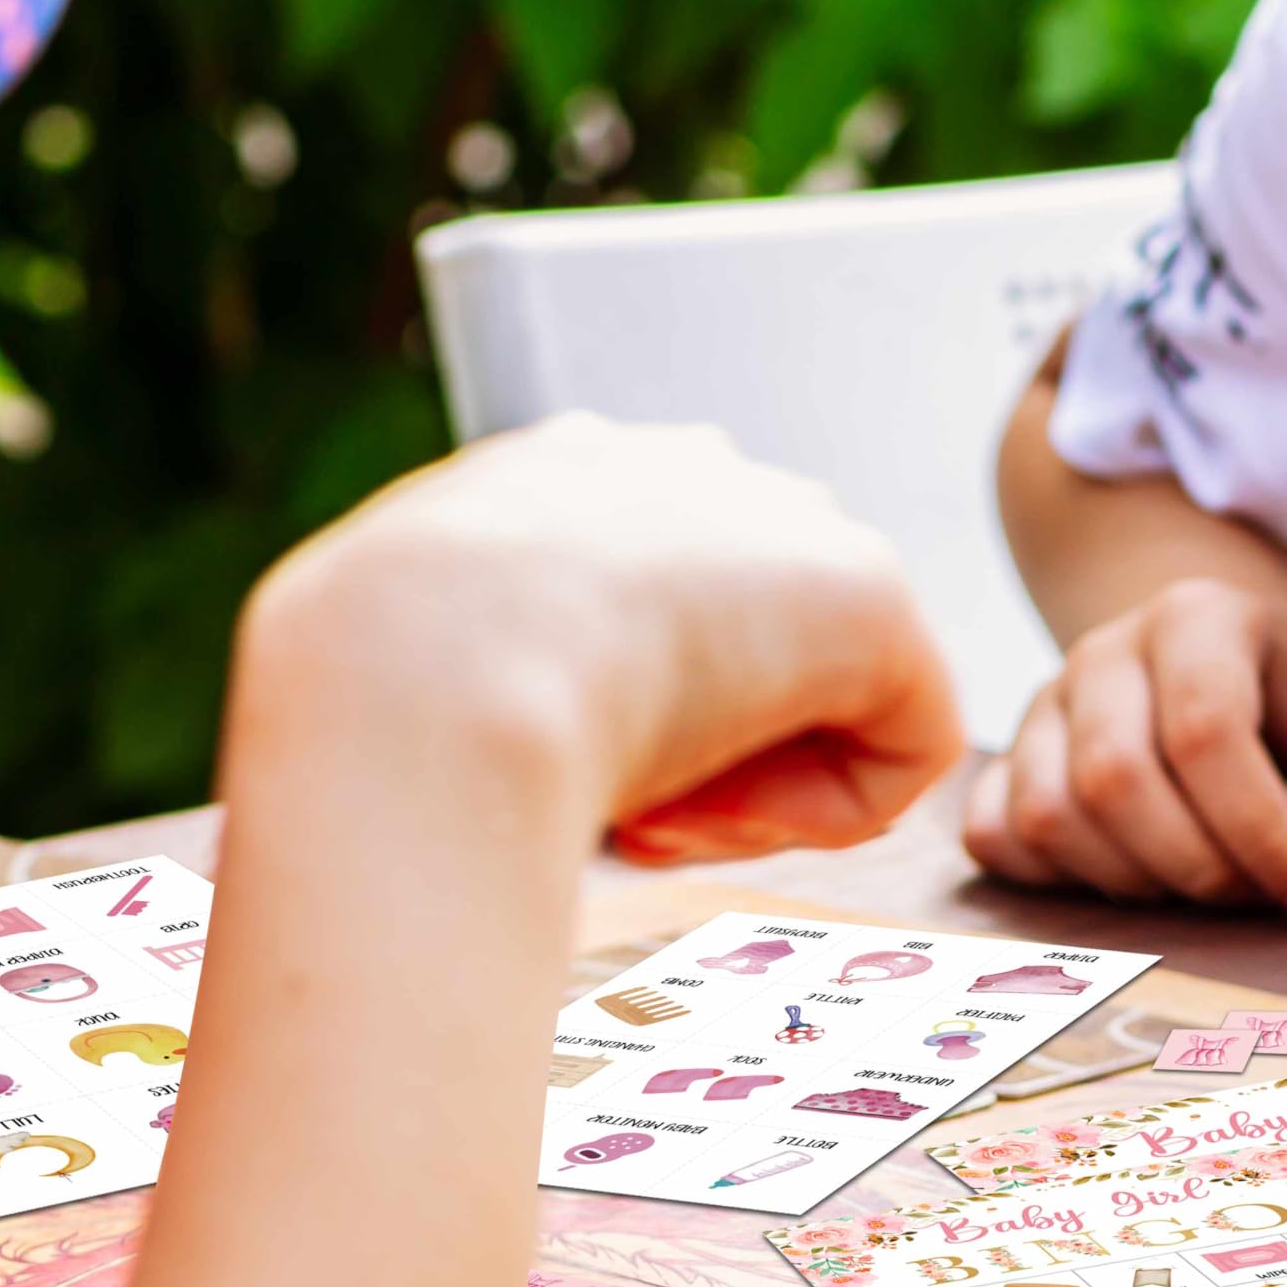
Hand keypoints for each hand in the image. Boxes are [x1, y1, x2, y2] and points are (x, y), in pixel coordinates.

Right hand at [240, 413, 963, 861]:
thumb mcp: (413, 675)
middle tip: (624, 808)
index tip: (558, 771)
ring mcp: (786, 520)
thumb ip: (487, 686)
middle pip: (752, 655)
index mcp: (567, 481)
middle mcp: (685, 474)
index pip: (652, 610)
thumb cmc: (382, 702)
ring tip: (659, 807)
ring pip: (824, 707)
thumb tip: (503, 748)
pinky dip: (824, 813)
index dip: (621, 723)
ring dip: (753, 791)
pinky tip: (730, 804)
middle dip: (702, 755)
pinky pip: (903, 747)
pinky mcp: (874, 593)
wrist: (422, 679)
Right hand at [964, 580, 1286, 929]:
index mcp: (1196, 618)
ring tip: (1199, 881)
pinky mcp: (1006, 765)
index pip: (1205, 734)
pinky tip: (1131, 876)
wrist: (1225, 673)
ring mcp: (1041, 709)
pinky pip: (996, 839)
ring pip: (1050, 818)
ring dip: (1133, 883)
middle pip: (1115, 781)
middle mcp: (1102, 654)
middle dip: (1197, 868)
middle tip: (1255, 895)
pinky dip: (1058, 881)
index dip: (1262, 833)